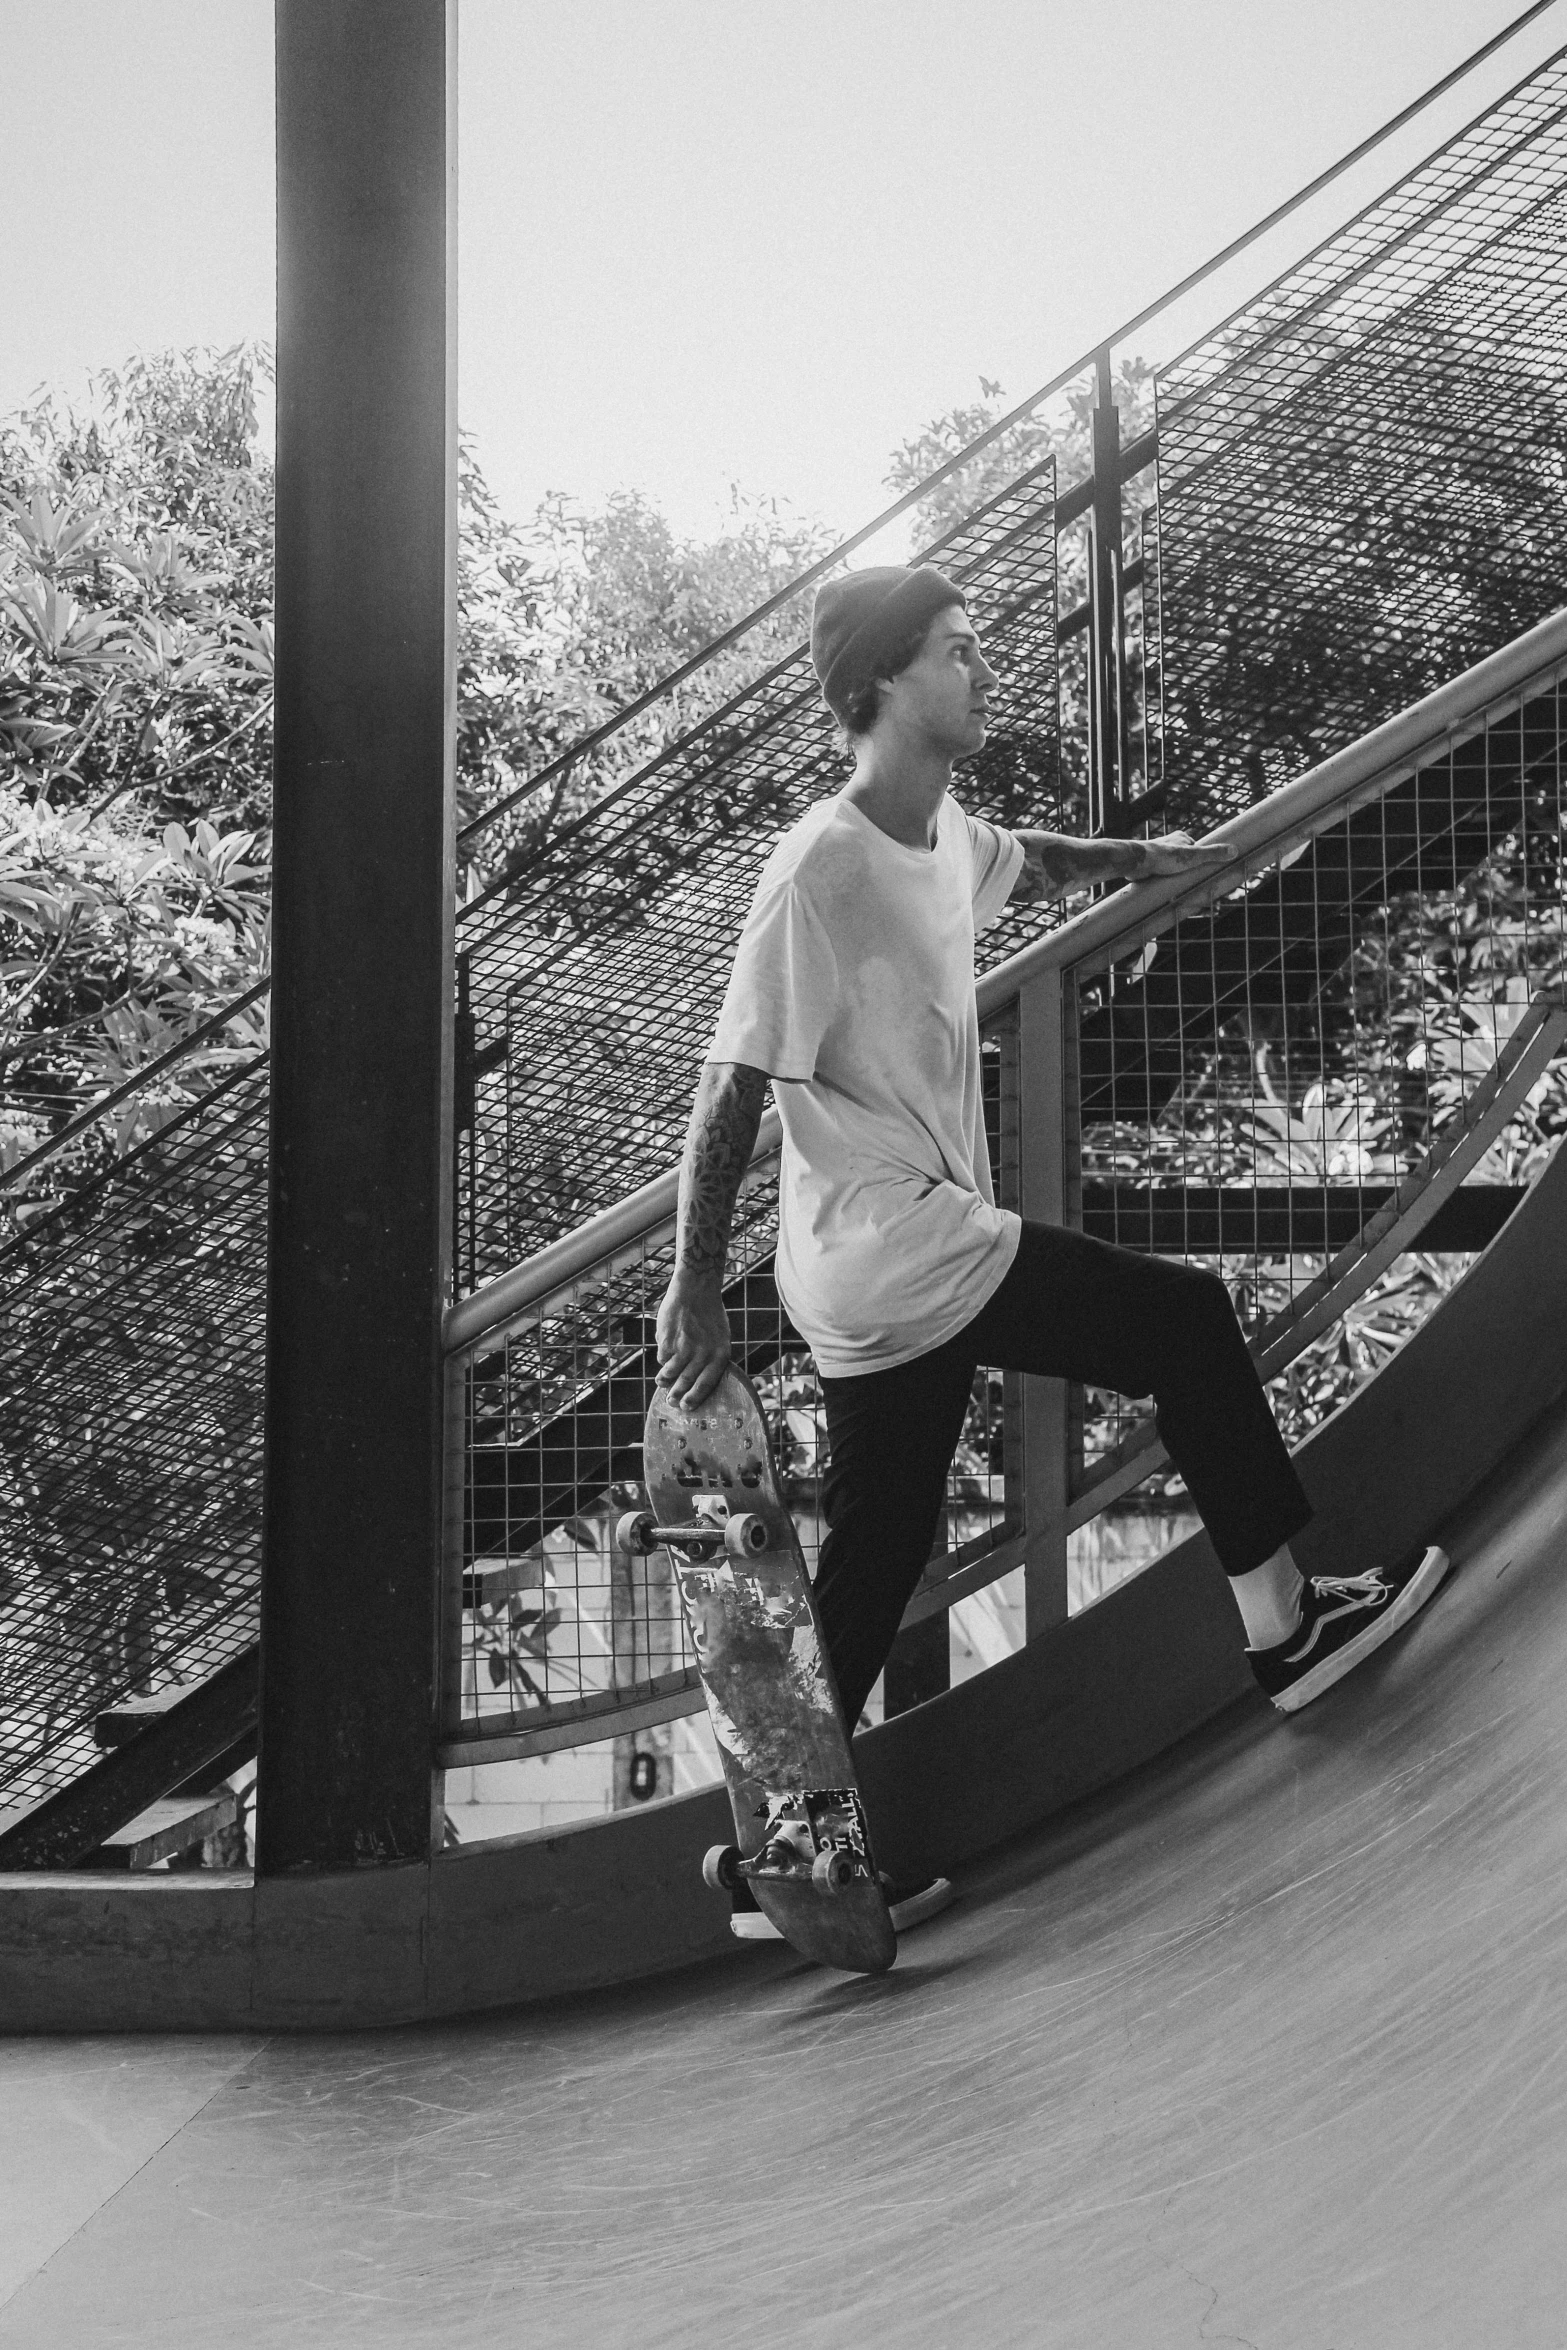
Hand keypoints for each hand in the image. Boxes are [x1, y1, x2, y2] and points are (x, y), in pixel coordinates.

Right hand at [655, 1271, 732, 1407]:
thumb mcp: (719, 1336)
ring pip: (671, 1373)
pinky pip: (662, 1358)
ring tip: (661, 1382)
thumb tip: (698, 1381)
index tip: (687, 1407)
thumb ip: (711, 1357)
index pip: (708, 1384)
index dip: (696, 1398)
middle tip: (671, 1401)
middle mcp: (703, 1353)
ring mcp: (685, 1347)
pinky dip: (662, 1358)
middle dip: (677, 1395)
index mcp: (720, 1354)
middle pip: (687, 1382)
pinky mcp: (668, 1341)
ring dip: (664, 1380)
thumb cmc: (709, 1314)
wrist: (695, 1289)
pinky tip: (664, 1354)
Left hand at [1135, 831, 1237, 881]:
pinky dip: (1165, 881)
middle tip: (1194, 882)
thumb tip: (1234, 851)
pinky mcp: (1150, 865)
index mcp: (1181, 838)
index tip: (1206, 871)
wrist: (1138, 863)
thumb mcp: (1194, 856)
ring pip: (1173, 867)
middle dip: (1189, 870)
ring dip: (1176, 877)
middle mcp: (1170, 844)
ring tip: (1181, 888)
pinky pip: (1162, 874)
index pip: (1197, 849)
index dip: (1202, 861)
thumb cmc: (1165, 857)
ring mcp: (1159, 854)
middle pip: (1185, 859)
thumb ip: (1213, 854)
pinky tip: (1167, 889)